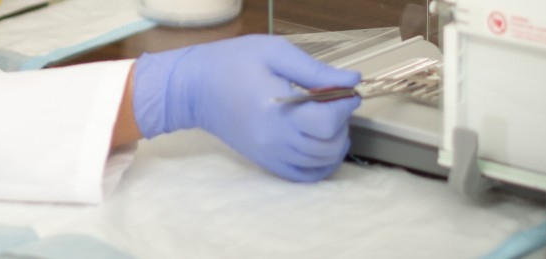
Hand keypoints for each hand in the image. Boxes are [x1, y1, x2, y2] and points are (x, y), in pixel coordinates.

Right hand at [131, 35, 361, 181]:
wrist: (193, 87)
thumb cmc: (231, 63)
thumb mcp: (275, 53)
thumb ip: (315, 70)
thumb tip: (351, 81)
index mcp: (277, 110)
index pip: (328, 122)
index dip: (344, 105)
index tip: (344, 90)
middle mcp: (274, 139)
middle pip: (328, 146)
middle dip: (341, 124)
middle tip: (334, 103)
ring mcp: (269, 154)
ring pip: (320, 163)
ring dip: (335, 143)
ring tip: (327, 120)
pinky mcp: (265, 161)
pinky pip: (303, 176)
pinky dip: (321, 165)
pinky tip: (321, 146)